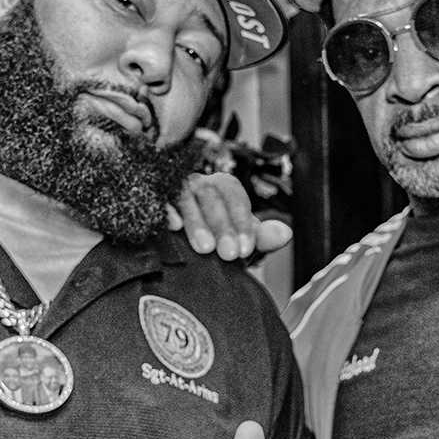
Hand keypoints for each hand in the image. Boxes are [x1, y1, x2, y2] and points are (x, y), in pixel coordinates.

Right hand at [168, 172, 292, 260]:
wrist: (179, 245)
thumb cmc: (214, 238)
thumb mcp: (238, 238)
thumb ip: (260, 237)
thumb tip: (286, 234)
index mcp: (223, 187)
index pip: (235, 197)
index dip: (241, 223)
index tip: (245, 249)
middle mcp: (199, 183)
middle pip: (211, 196)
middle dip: (222, 227)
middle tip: (229, 255)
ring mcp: (174, 189)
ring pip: (186, 198)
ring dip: (197, 223)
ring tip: (204, 249)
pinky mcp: (153, 198)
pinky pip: (158, 200)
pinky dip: (166, 212)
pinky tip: (172, 227)